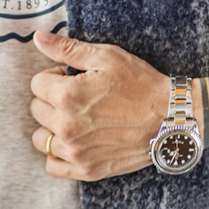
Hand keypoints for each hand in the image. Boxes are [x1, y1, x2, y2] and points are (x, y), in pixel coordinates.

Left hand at [29, 31, 168, 181]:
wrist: (171, 119)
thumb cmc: (141, 85)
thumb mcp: (107, 57)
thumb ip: (68, 48)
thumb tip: (38, 39)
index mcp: (67, 95)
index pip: (37, 84)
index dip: (54, 76)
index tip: (71, 78)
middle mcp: (66, 126)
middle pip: (37, 110)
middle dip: (52, 99)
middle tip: (77, 97)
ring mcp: (75, 151)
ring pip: (40, 138)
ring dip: (51, 127)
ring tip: (74, 119)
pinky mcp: (86, 170)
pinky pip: (52, 166)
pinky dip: (58, 154)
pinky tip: (74, 142)